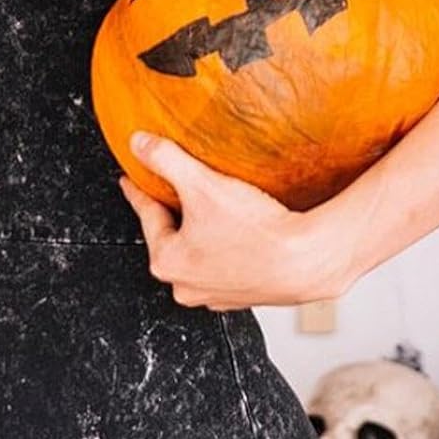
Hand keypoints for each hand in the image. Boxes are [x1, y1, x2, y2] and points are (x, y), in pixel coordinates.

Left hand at [118, 131, 358, 309]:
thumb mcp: (202, 185)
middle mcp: (188, 285)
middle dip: (173, 214)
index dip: (138, 192)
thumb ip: (165, 159)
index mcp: (168, 262)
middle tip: (177, 192)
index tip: (131, 181)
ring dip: (203, 233)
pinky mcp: (246, 294)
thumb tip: (139, 143)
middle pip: (171, 237)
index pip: (146, 216)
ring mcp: (218, 294)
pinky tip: (242, 231)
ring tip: (213, 210)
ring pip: (199, 254)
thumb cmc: (257, 232)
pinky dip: (228, 248)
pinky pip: (226, 265)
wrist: (308, 261)